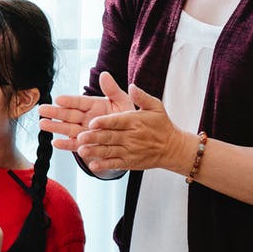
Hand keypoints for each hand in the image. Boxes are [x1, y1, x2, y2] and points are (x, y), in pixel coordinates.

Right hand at [38, 72, 135, 150]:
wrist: (133, 140)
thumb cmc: (128, 119)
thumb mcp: (123, 102)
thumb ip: (112, 90)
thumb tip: (104, 74)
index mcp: (94, 105)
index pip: (79, 102)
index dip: (69, 101)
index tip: (58, 99)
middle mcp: (87, 118)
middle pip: (69, 115)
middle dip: (55, 113)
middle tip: (41, 109)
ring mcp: (85, 132)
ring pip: (68, 129)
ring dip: (55, 127)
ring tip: (42, 124)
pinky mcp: (86, 146)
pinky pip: (75, 145)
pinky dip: (65, 145)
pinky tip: (55, 143)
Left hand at [74, 83, 190, 172]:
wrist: (172, 148)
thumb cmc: (161, 125)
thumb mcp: (156, 106)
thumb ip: (141, 97)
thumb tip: (132, 86)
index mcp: (135, 121)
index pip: (117, 121)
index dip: (104, 122)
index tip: (92, 122)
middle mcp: (132, 137)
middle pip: (110, 137)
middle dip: (95, 137)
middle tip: (80, 137)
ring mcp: (130, 151)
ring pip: (110, 151)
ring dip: (95, 152)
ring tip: (82, 151)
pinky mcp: (130, 162)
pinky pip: (115, 164)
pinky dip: (104, 165)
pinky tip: (93, 166)